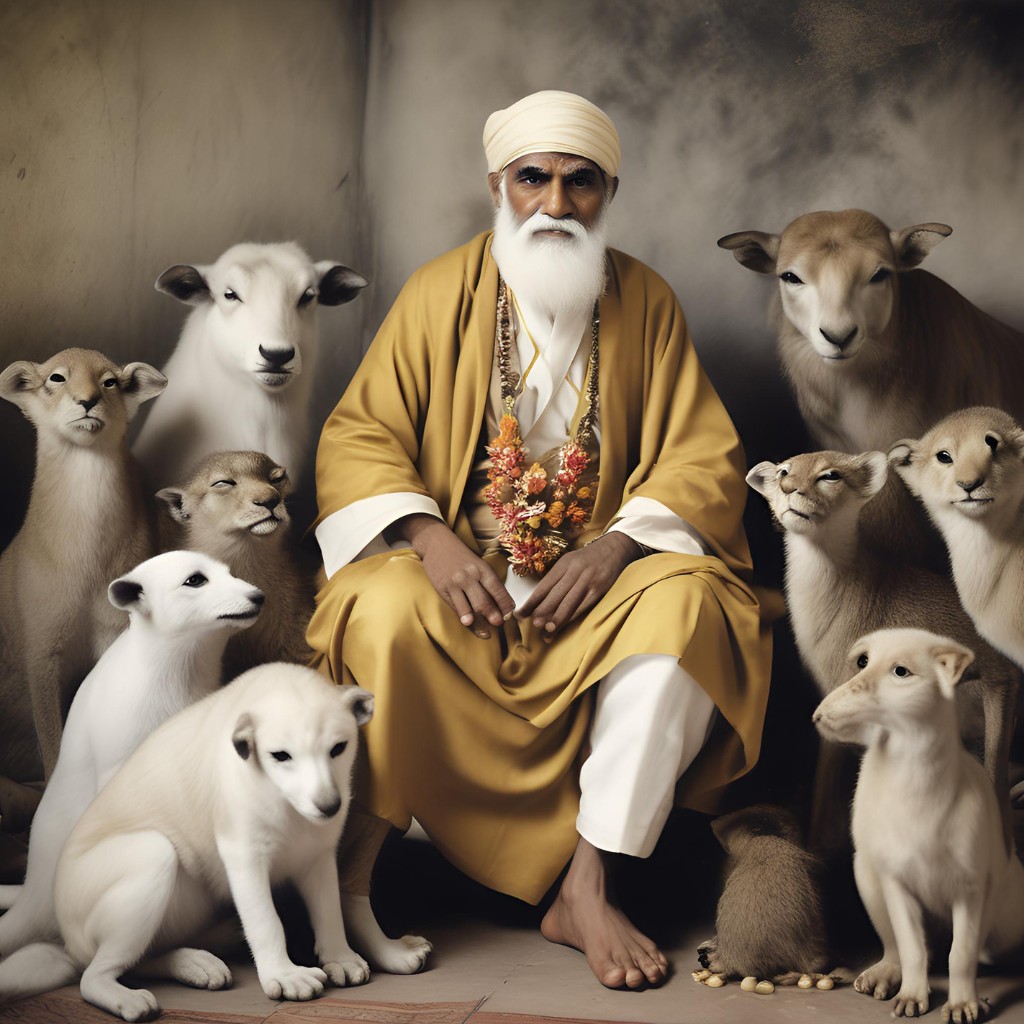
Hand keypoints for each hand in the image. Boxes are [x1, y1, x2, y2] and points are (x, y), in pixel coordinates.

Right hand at [389, 515, 514, 638]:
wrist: (437, 544)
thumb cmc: (462, 557)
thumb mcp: (478, 564)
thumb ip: (488, 582)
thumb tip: (502, 605)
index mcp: (483, 569)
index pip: (498, 589)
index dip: (505, 604)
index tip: (509, 615)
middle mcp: (470, 576)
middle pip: (485, 600)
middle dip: (493, 615)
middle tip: (499, 624)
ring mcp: (456, 583)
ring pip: (470, 606)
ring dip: (479, 622)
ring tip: (486, 634)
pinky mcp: (443, 588)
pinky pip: (455, 606)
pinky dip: (462, 616)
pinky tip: (467, 623)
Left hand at [518, 532, 644, 637]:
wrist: (614, 548)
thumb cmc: (588, 560)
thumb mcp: (570, 562)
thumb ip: (557, 578)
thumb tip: (540, 600)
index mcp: (563, 564)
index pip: (544, 585)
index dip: (532, 601)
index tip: (521, 614)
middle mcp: (574, 570)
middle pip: (555, 594)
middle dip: (543, 610)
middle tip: (534, 624)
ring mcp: (587, 579)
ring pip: (568, 601)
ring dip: (557, 617)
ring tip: (547, 631)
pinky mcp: (599, 588)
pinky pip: (583, 605)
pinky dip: (573, 616)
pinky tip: (565, 625)